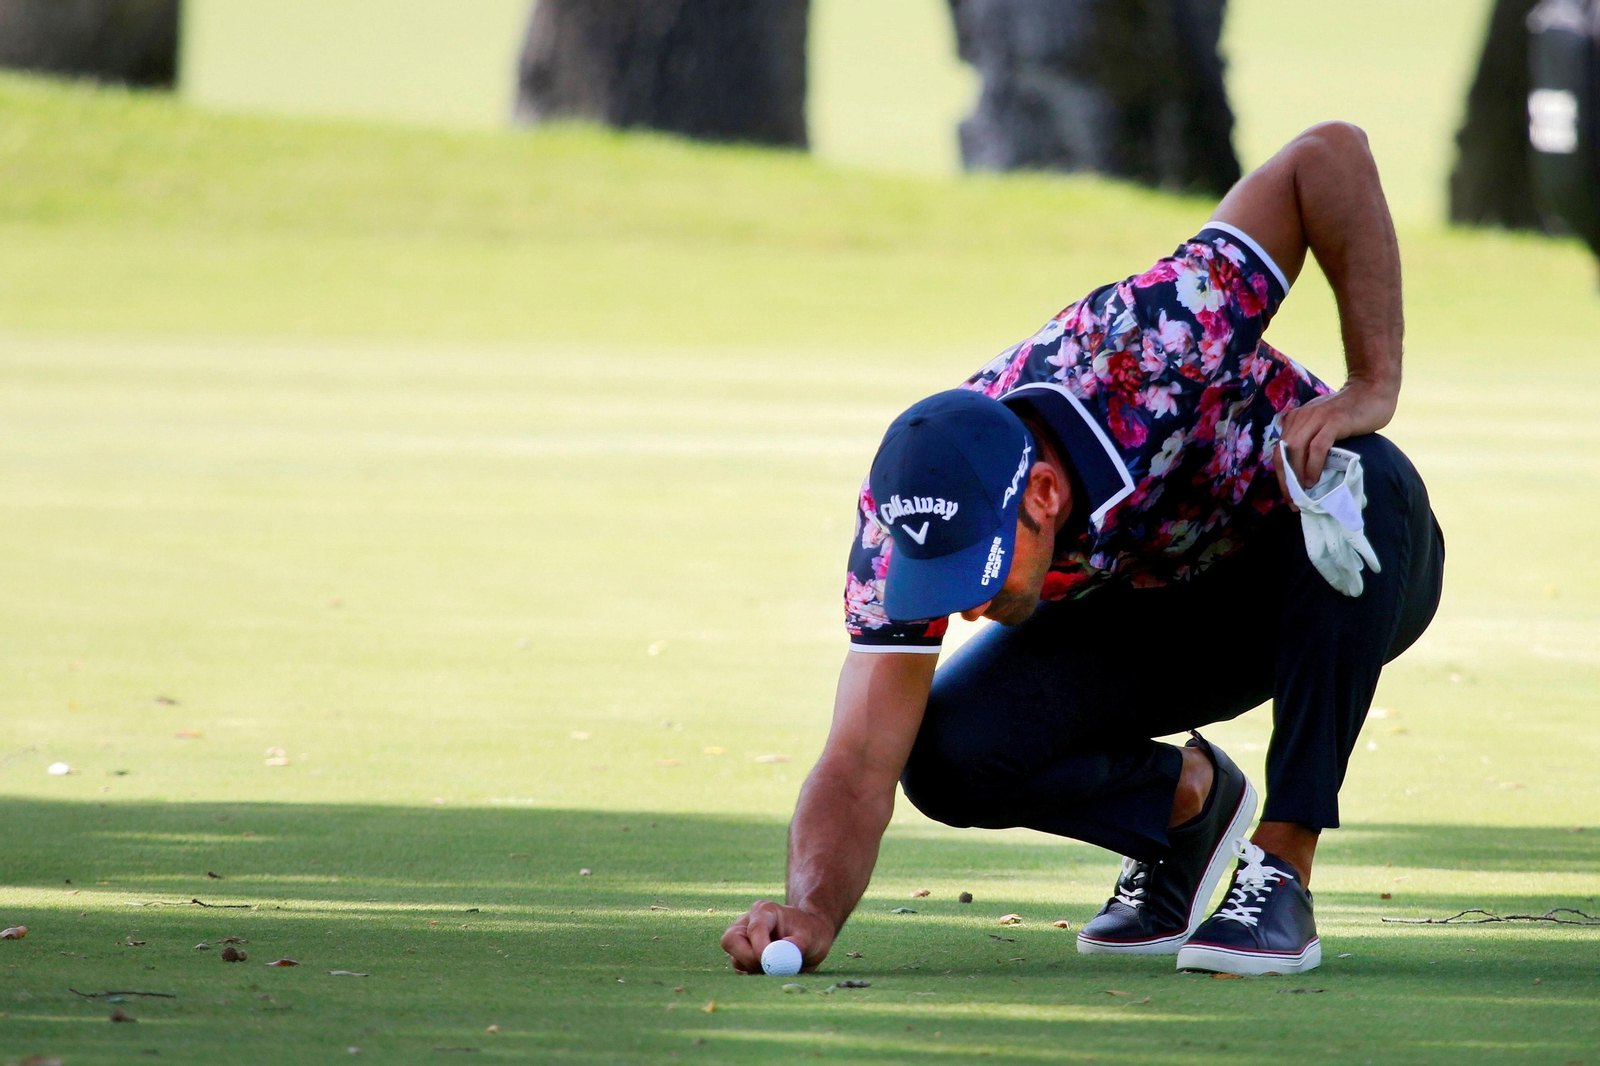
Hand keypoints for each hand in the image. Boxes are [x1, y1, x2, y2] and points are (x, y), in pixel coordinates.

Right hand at [720, 900, 834, 974]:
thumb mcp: (811, 937)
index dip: (760, 948)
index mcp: (764, 911)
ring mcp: (741, 939)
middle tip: (770, 970)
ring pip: (736, 959)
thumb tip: (776, 960)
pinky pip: (741, 970)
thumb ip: (794, 946)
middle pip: (731, 941)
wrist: (810, 938)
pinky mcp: (740, 956)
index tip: (773, 964)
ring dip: (756, 969)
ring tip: (780, 967)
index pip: (754, 929)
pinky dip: (755, 975)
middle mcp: (747, 923)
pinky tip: (773, 969)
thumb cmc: (811, 933)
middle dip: (748, 959)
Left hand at [1275, 377, 1396, 508]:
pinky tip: (1314, 480)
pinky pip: (1317, 447)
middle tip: (1294, 503)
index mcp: (1296, 420)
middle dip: (1286, 480)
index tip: (1289, 497)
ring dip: (1297, 476)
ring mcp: (1316, 418)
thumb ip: (1312, 439)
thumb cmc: (1351, 411)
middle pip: (1283, 453)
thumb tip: (1306, 472)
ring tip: (1304, 495)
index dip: (1281, 476)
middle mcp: (1301, 418)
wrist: (1373, 388)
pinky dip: (1313, 465)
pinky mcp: (1333, 421)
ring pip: (1296, 450)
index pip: (1280, 451)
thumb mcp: (1324, 424)